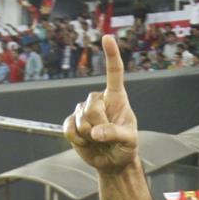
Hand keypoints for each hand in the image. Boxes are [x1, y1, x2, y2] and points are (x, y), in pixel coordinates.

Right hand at [63, 35, 138, 173]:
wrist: (112, 162)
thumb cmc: (125, 148)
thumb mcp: (129, 141)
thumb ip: (116, 134)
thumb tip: (96, 132)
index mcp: (117, 98)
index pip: (114, 73)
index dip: (111, 55)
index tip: (108, 37)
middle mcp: (99, 100)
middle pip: (92, 106)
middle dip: (99, 125)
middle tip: (106, 136)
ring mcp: (83, 110)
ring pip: (81, 119)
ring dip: (89, 135)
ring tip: (98, 140)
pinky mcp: (72, 122)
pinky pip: (69, 128)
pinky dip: (77, 139)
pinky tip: (85, 142)